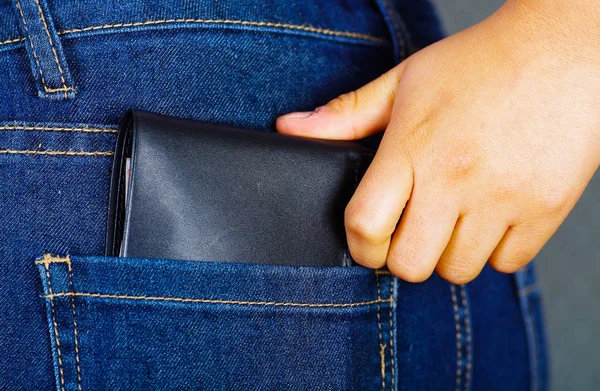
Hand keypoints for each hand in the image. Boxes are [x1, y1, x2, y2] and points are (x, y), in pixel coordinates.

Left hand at [276, 0, 599, 283]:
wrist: (563, 50)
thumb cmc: (478, 64)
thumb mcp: (403, 81)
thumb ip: (345, 114)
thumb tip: (291, 129)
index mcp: (413, 147)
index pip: (365, 225)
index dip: (359, 245)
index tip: (368, 240)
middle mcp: (456, 178)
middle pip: (410, 264)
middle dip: (402, 255)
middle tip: (412, 229)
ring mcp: (503, 197)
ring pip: (457, 270)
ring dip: (449, 253)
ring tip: (454, 217)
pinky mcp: (545, 209)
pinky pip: (506, 264)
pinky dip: (494, 250)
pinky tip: (491, 215)